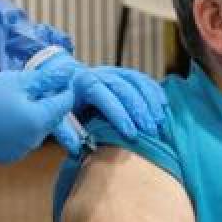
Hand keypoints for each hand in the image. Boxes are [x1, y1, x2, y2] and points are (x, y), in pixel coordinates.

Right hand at [0, 68, 74, 163]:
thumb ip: (45, 80)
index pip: (64, 104)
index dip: (64, 89)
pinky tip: (5, 118)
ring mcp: (21, 151)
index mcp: (39, 120)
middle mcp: (34, 141)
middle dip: (48, 104)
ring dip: (34, 117)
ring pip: (37, 130)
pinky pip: (23, 141)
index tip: (58, 79)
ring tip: (15, 102)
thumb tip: (67, 75)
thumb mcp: (17, 81)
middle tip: (34, 88)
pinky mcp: (8, 157)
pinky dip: (21, 129)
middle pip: (52, 119)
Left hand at [38, 53, 166, 154]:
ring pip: (136, 81)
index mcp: (82, 82)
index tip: (131, 134)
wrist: (64, 79)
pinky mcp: (124, 73)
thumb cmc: (63, 103)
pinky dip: (154, 91)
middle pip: (123, 87)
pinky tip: (163, 106)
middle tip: (150, 131)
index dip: (118, 114)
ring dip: (150, 101)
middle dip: (139, 110)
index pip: (102, 94)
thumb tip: (76, 149)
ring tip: (159, 122)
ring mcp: (114, 71)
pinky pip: (142, 79)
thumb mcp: (58, 115)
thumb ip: (64, 131)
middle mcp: (100, 73)